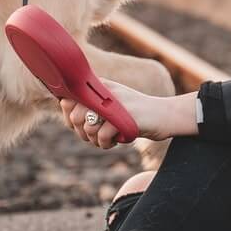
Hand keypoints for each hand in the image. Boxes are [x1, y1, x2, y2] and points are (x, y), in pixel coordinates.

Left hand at [57, 81, 198, 148]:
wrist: (164, 115)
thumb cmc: (134, 115)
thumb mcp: (110, 107)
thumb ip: (89, 108)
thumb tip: (66, 109)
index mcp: (99, 86)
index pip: (68, 101)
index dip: (70, 118)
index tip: (81, 127)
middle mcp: (105, 90)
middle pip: (76, 116)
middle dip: (83, 133)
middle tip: (96, 137)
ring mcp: (116, 103)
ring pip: (88, 128)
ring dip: (96, 141)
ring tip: (108, 139)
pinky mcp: (125, 116)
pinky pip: (103, 137)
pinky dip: (107, 144)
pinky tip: (117, 141)